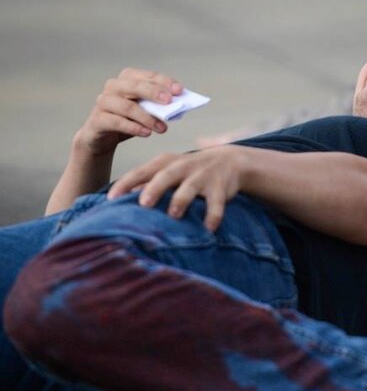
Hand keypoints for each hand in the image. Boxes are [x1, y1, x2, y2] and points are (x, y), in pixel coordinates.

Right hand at [75, 68, 182, 156]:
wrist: (103, 137)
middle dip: (154, 92)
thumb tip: (180, 105)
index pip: (148, 76)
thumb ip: (160, 105)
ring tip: (163, 128)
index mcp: (128, 79)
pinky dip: (134, 128)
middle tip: (170, 102)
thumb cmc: (129, 119)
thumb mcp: (146, 110)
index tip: (179, 90)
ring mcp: (103, 102)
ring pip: (127, 106)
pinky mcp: (97, 119)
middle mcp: (113, 87)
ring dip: (147, 117)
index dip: (164, 82)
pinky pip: (116, 122)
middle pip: (135, 86)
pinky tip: (147, 133)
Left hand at [107, 146, 245, 230]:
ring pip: (190, 187)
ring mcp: (203, 176)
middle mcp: (183, 166)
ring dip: (182, 200)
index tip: (110, 198)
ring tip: (174, 214)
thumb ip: (146, 182)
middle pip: (166, 175)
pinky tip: (209, 229)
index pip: (142, 171)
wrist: (230, 161)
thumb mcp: (168, 170)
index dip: (126, 183)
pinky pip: (217, 203)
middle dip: (155, 188)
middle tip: (143, 203)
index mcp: (166, 162)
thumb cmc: (190, 170)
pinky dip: (213, 215)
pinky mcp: (220, 187)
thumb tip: (118, 197)